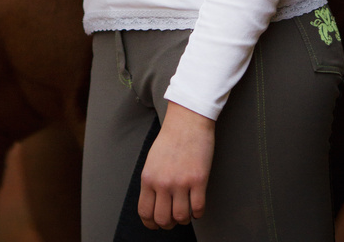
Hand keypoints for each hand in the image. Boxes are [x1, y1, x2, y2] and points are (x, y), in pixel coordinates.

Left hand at [138, 102, 214, 228]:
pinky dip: (198, 213)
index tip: (157, 224)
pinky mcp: (198, 180)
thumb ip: (152, 182)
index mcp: (148, 177)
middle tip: (174, 218)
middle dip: (169, 224)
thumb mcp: (152, 160)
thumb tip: (155, 204)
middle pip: (163, 220)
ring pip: (181, 218)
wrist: (187, 120)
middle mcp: (162, 182)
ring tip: (187, 210)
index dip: (151, 223)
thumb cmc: (171, 138)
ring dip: (185, 218)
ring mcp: (181, 182)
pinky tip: (197, 205)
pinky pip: (198, 209)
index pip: (145, 212)